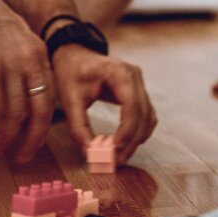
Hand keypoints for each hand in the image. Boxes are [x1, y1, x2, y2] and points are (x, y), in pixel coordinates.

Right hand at [0, 0, 55, 160]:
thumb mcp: (7, 35)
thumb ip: (14, 58)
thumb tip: (7, 86)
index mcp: (38, 51)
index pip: (50, 96)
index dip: (41, 124)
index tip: (30, 142)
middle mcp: (31, 57)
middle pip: (40, 110)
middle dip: (31, 140)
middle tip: (19, 159)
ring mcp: (11, 62)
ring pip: (16, 114)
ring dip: (6, 141)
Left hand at [51, 45, 156, 164]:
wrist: (74, 55)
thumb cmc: (71, 72)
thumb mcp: (70, 99)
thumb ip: (78, 127)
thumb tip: (90, 154)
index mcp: (119, 72)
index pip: (132, 105)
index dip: (126, 131)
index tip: (114, 151)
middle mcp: (135, 76)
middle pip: (143, 114)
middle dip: (132, 140)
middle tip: (116, 161)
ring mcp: (139, 83)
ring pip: (148, 117)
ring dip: (137, 139)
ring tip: (119, 156)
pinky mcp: (138, 91)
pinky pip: (146, 115)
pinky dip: (138, 132)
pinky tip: (124, 144)